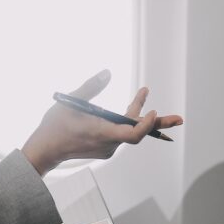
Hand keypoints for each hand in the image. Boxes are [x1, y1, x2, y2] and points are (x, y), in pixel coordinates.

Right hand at [21, 70, 183, 174]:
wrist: (44, 151)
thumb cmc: (54, 127)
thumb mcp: (70, 102)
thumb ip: (90, 87)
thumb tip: (108, 72)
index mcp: (102, 133)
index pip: (132, 134)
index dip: (146, 124)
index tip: (153, 109)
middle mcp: (108, 143)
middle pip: (138, 133)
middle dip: (158, 124)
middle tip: (179, 119)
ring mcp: (106, 147)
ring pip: (129, 133)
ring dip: (140, 118)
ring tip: (148, 99)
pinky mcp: (103, 148)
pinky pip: (121, 135)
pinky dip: (128, 123)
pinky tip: (129, 112)